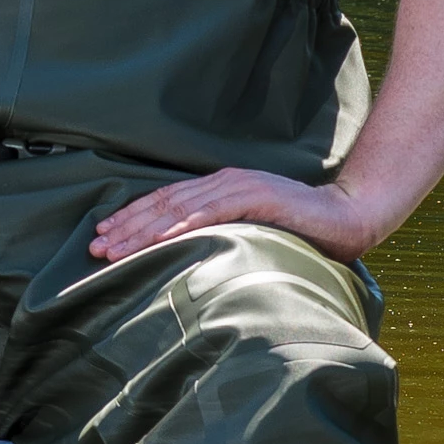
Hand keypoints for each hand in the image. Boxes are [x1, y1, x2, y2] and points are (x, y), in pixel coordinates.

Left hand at [91, 166, 379, 263]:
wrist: (349, 217)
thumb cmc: (302, 232)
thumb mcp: (252, 233)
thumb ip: (223, 236)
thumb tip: (188, 261)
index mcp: (220, 187)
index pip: (166, 202)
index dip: (132, 219)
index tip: (104, 238)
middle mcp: (224, 181)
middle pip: (164, 203)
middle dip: (126, 226)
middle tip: (95, 247)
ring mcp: (239, 186)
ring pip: (179, 207)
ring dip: (143, 229)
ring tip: (115, 248)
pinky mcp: (257, 197)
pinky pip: (211, 212)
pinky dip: (182, 225)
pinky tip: (158, 240)